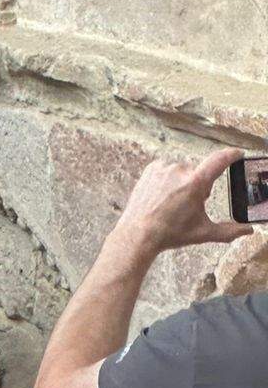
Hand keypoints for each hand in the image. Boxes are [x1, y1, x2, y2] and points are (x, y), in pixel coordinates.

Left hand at [113, 148, 253, 259]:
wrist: (138, 233)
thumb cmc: (171, 233)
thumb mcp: (204, 232)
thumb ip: (230, 231)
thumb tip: (249, 230)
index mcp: (195, 182)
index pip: (219, 160)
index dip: (231, 155)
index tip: (238, 153)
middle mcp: (179, 170)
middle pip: (199, 174)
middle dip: (199, 187)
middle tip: (187, 206)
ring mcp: (163, 168)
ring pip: (183, 172)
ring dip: (183, 183)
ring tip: (172, 203)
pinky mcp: (151, 169)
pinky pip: (168, 170)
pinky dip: (169, 179)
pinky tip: (163, 195)